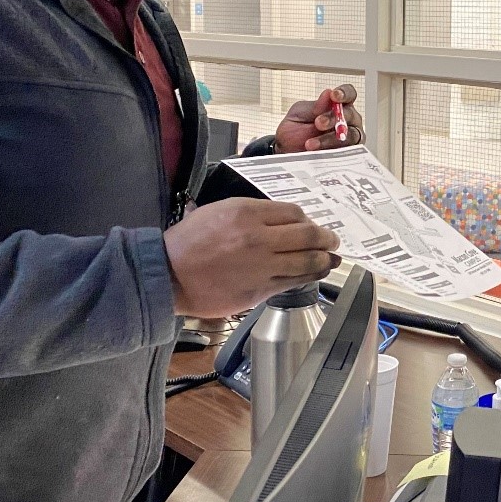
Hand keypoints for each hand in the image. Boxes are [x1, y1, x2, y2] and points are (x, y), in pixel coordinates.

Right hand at [164, 198, 340, 319]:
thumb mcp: (218, 211)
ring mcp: (261, 266)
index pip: (293, 213)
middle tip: (333, 239)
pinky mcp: (260, 290)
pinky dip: (310, 276)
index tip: (311, 224)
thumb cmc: (188, 242)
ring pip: (306, 261)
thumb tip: (281, 220)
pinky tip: (316, 273)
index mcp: (247, 212)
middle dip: (325, 237)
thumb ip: (252, 213)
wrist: (167, 275)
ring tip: (332, 258)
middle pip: (307, 235)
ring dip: (325, 259)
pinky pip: (293, 281)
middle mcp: (259, 238)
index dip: (307, 219)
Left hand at [274, 84, 363, 152]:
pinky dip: (331, 152)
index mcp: (338, 105)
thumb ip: (315, 106)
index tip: (334, 96)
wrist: (285, 152)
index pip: (349, 94)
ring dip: (330, 138)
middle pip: (351, 115)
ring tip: (311, 143)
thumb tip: (328, 93)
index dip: (345, 93)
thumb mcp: (299, 114)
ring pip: (350, 136)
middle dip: (334, 118)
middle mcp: (348, 121)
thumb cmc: (295, 130)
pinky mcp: (346, 155)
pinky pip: (346, 154)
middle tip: (318, 123)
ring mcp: (349, 139)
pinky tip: (319, 153)